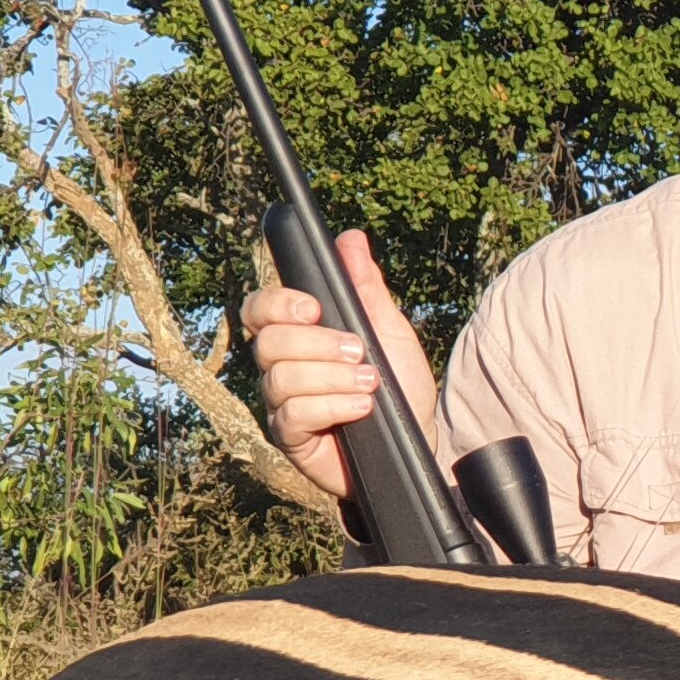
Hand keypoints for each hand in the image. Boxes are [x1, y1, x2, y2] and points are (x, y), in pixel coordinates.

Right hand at [242, 231, 437, 501]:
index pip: (260, 309)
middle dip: (317, 344)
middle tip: (359, 352)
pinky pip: (292, 416)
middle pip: (268, 342)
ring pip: (280, 378)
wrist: (419, 440)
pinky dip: (330, 406)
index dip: (277, 303)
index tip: (314, 308)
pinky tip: (360, 407)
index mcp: (299, 335)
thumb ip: (366, 288)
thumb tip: (350, 239)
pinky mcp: (291, 439)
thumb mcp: (390, 332)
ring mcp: (283, 404)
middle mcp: (282, 366)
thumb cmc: (400, 385)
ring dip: (330, 376)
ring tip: (370, 383)